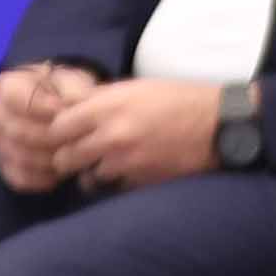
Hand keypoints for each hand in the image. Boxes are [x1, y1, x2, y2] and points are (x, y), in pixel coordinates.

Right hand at [0, 63, 85, 195]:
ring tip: (71, 155)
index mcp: (8, 87)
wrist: (54, 108)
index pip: (18, 100)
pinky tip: (59, 173)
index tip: (65, 110)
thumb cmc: (62, 92)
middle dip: (52, 138)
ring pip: (20, 158)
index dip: (45, 107)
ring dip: (49, 160)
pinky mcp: (4, 166)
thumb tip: (73, 106)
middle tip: (74, 139)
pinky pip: (20, 179)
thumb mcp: (70, 81)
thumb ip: (73, 90)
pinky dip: (42, 179)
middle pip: (18, 132)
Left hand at [42, 76, 225, 192]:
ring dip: (90, 173)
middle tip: (76, 153)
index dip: (59, 131)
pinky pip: (111, 189)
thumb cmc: (178, 99)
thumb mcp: (136, 87)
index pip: (58, 127)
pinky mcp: (139, 182)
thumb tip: (72, 108)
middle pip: (65, 157)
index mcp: (108, 106)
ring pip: (86, 178)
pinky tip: (123, 172)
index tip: (64, 133)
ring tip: (101, 164)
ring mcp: (125, 163)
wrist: (216, 125)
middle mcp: (111, 136)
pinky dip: (113, 183)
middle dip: (68, 156)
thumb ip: (101, 99)